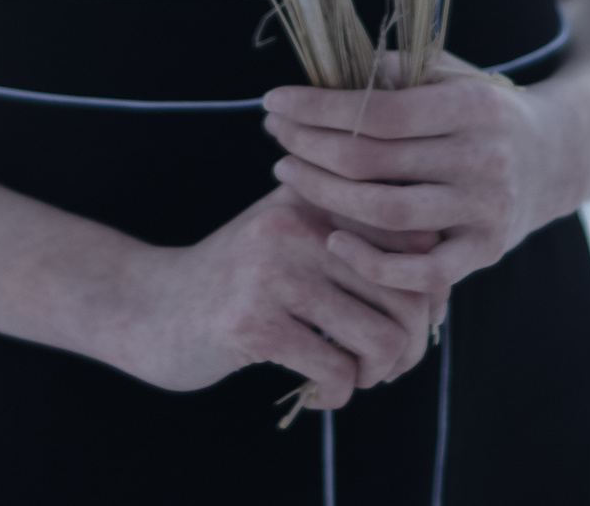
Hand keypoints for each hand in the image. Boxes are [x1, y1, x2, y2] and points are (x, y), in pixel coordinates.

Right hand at [101, 185, 439, 409]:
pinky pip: (337, 371)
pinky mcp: (252, 322)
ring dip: (379, 374)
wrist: (149, 308)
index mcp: (314, 194)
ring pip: (381, 337)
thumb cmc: (239, 282)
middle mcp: (296, 222)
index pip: (414, 237)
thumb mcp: (293, 237)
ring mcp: (272, 271)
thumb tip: (440, 286)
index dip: (428, 288)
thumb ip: (356, 240)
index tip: (408, 317)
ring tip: (357, 378)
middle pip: (408, 290)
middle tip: (388, 365)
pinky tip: (322, 394)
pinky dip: (340, 394)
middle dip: (410, 343)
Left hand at [263, 67, 582, 295]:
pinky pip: (422, 271)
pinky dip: (373, 264)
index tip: (273, 102)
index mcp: (471, 106)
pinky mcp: (486, 251)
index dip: (317, 108)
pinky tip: (332, 240)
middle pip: (373, 160)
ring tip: (287, 175)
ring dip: (325, 195)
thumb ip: (398, 69)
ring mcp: (486, 209)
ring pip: (388, 212)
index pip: (377, 110)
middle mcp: (483, 158)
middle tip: (274, 136)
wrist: (558, 156)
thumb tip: (332, 72)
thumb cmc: (483, 109)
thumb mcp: (451, 74)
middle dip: (309, 146)